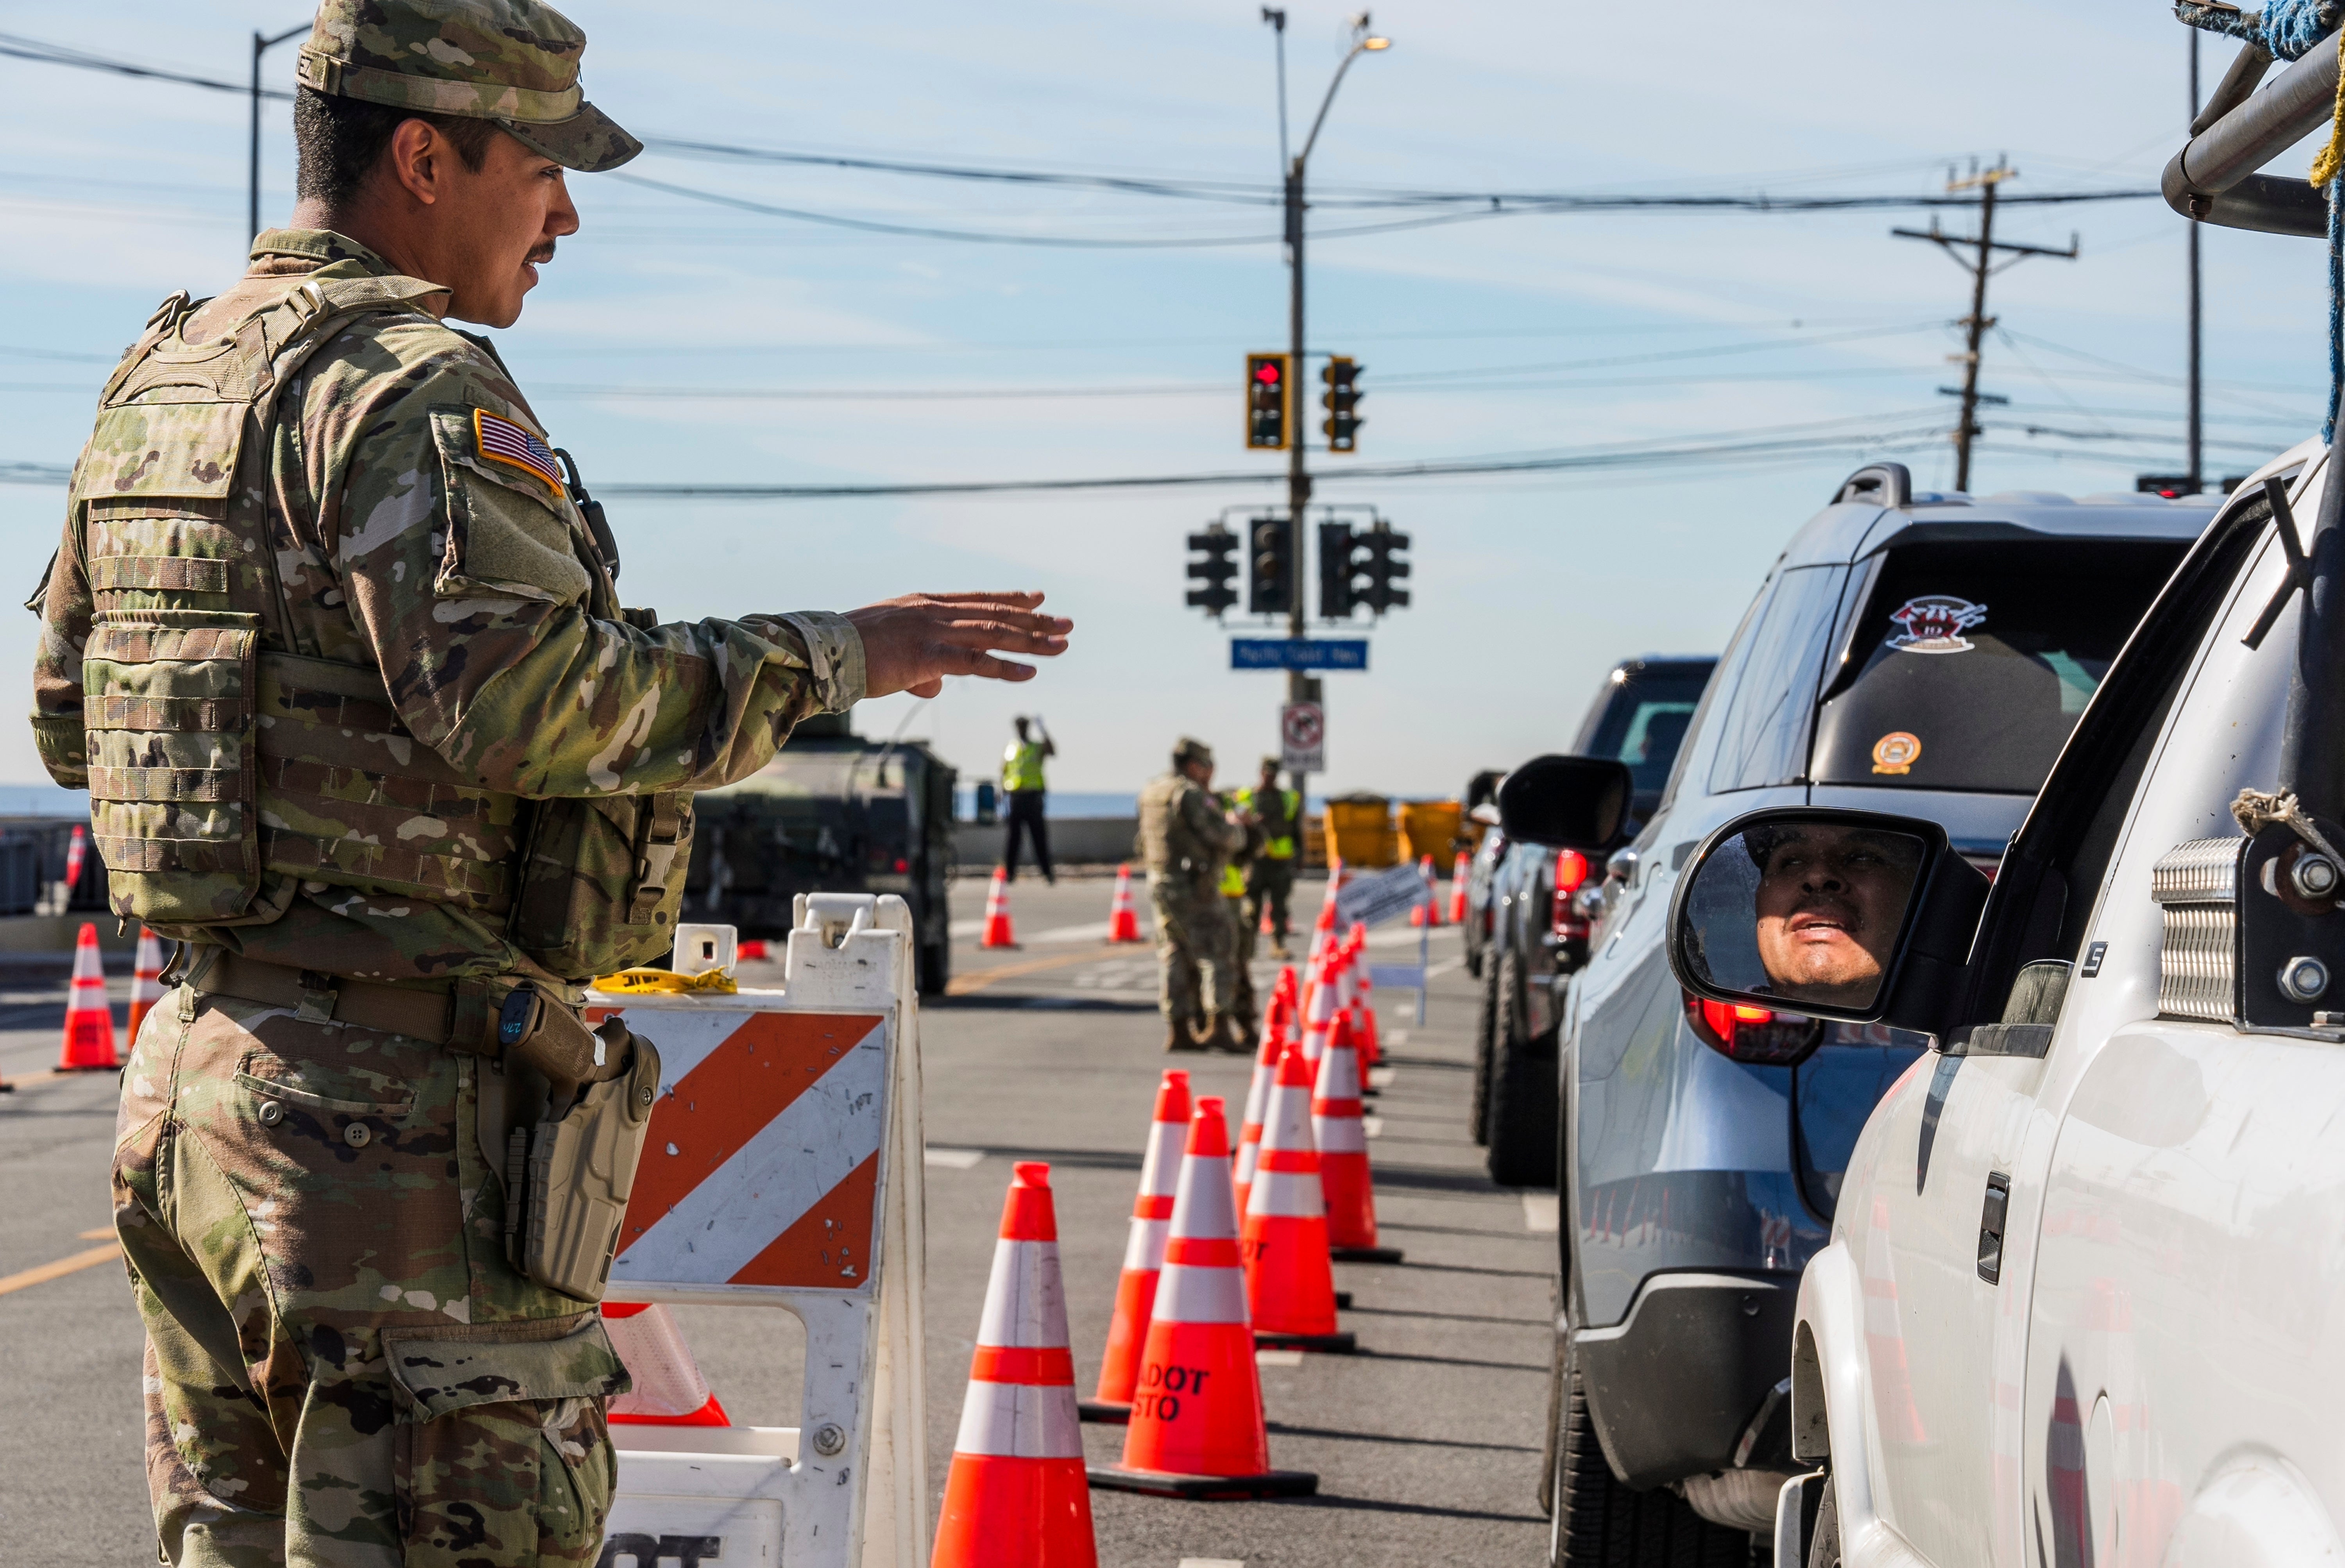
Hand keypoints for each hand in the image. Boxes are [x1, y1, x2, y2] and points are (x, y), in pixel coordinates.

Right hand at [846, 591, 1071, 699]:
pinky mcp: (926, 656)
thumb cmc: (851, 654)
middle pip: (995, 614)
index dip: (1010, 599)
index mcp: (925, 605)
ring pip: (993, 633)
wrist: (823, 652)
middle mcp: (934, 612)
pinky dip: (1004, 667)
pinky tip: (1030, 672)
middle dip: (1034, 620)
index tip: (1038, 598)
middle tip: (1066, 624)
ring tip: (1062, 644)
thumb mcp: (891, 655)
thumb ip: (920, 670)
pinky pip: (974, 662)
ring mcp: (932, 631)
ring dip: (1031, 640)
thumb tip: (935, 688)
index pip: (977, 600)